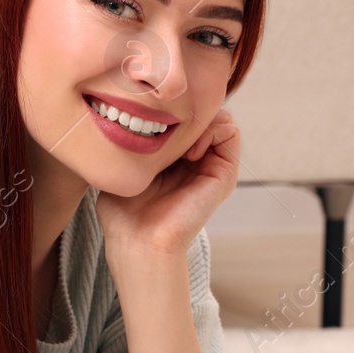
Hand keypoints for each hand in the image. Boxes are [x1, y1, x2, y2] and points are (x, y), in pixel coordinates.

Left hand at [96, 107, 240, 260]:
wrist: (140, 242)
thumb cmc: (124, 213)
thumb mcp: (122, 167)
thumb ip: (129, 143)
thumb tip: (128, 116)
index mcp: (173, 159)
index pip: (182, 116)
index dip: (169, 110)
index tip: (149, 123)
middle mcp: (195, 161)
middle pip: (202, 113)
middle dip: (186, 111)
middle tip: (167, 131)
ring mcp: (212, 166)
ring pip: (219, 118)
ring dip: (200, 120)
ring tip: (180, 143)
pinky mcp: (225, 174)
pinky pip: (231, 131)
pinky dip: (212, 130)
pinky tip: (190, 152)